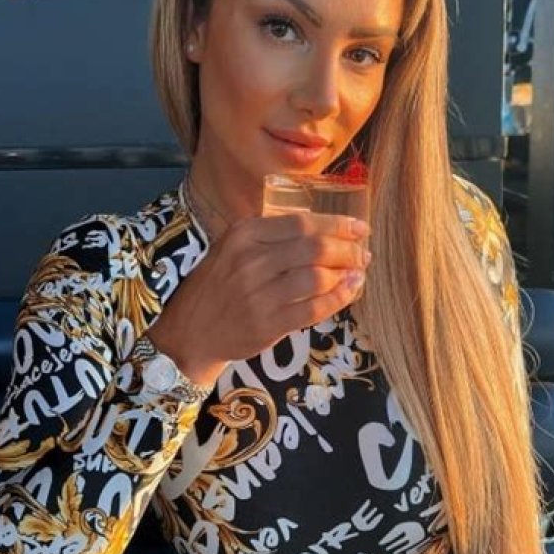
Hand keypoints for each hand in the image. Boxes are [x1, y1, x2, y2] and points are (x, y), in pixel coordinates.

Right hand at [148, 211, 370, 385]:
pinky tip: (349, 292)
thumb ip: (271, 235)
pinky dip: (339, 299)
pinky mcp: (267, 324)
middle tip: (363, 254)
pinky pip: (314, 309)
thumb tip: (324, 229)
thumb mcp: (234, 248)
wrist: (191, 330)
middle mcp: (251, 260)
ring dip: (346, 275)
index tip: (359, 228)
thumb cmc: (220, 285)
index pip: (302, 223)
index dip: (337, 225)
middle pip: (315, 248)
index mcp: (244, 234)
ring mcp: (259, 294)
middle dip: (348, 250)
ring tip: (357, 273)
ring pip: (318, 278)